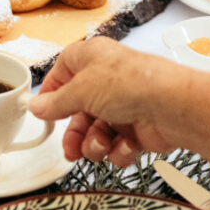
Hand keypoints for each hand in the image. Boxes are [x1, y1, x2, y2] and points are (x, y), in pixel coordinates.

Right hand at [29, 38, 191, 165]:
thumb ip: (55, 102)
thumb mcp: (81, 90)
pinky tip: (124, 147)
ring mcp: (124, 104)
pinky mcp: (138, 127)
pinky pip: (118, 145)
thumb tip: (36, 105)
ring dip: (95, 145)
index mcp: (93, 58)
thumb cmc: (132, 84)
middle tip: (70, 148)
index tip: (43, 111)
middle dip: (74, 133)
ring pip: (96, 132)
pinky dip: (118, 151)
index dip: (52, 92)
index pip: (64, 71)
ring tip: (100, 147)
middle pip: (78, 110)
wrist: (172, 107)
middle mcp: (108, 80)